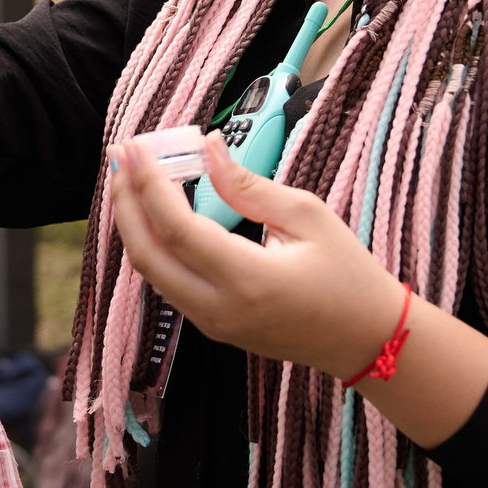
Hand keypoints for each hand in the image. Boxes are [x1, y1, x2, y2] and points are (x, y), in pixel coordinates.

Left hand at [109, 134, 403, 379]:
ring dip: (134, 222)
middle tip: (121, 156)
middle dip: (126, 201)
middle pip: (147, 254)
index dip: (148, 184)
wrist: (366, 339)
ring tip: (131, 177)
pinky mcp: (213, 326)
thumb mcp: (308, 217)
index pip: (177, 229)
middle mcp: (220, 308)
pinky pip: (168, 282)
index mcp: (248, 279)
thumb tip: (208, 148)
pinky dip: (154, 244)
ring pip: (151, 272)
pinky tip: (155, 211)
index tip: (136, 147)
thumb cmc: (348, 276)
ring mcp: (212, 324)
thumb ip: (250, 186)